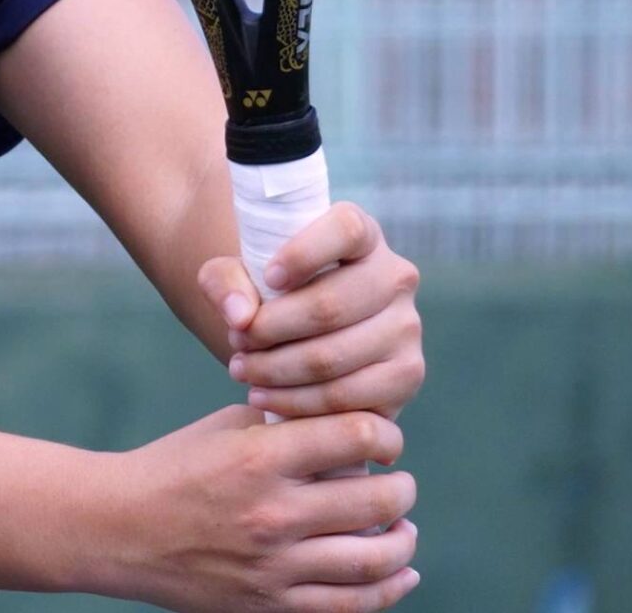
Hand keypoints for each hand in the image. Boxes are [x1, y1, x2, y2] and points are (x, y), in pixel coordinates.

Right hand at [71, 405, 418, 609]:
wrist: (117, 530)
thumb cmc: (175, 467)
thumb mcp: (226, 429)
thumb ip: (288, 425)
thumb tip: (354, 427)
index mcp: (259, 457)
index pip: (357, 437)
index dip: (386, 434)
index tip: (384, 439)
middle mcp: (271, 512)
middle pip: (378, 499)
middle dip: (401, 487)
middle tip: (399, 481)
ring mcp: (273, 565)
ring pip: (374, 558)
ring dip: (403, 540)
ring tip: (403, 527)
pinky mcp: (270, 605)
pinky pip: (351, 604)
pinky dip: (388, 588)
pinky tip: (402, 571)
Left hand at [199, 204, 424, 419]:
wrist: (306, 337)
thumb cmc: (271, 294)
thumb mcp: (237, 275)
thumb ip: (224, 281)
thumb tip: (241, 316)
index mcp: (363, 236)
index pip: (346, 229)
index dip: (303, 253)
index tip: (267, 276)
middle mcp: (396, 277)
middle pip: (330, 305)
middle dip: (270, 329)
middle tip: (237, 340)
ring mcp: (407, 328)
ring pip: (333, 357)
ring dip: (276, 370)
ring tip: (242, 369)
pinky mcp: (406, 376)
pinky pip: (346, 398)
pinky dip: (297, 403)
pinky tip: (265, 396)